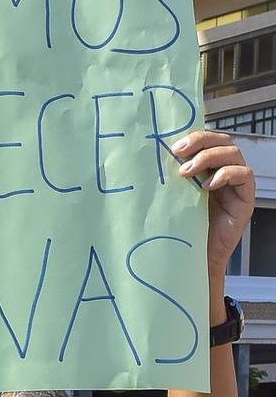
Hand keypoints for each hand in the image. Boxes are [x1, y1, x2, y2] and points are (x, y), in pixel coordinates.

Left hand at [171, 129, 254, 278]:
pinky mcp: (245, 198)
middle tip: (179, 153)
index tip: (173, 146)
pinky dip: (226, 174)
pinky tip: (207, 186)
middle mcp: (225, 172)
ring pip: (233, 153)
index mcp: (209, 168)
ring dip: (209, 157)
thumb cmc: (182, 231)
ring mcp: (237, 184)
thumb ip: (172, 180)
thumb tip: (151, 160)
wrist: (194, 260)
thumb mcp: (175, 199)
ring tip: (188, 172)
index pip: (209, 140)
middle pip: (223, 141)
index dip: (195, 137)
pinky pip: (244, 174)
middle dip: (201, 142)